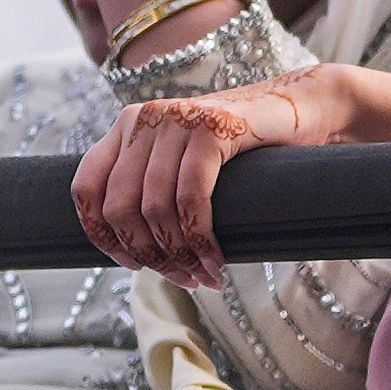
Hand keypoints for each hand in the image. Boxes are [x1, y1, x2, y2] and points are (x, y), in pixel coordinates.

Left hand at [75, 73, 345, 284]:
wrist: (304, 109)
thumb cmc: (246, 152)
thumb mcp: (186, 166)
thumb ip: (154, 190)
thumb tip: (133, 254)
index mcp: (127, 128)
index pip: (86, 190)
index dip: (103, 238)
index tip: (135, 267)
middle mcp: (143, 119)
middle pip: (119, 207)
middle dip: (149, 256)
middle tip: (183, 279)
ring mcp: (176, 119)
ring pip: (155, 208)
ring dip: (180, 256)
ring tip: (205, 277)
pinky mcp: (211, 127)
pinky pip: (191, 199)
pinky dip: (201, 240)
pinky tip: (216, 261)